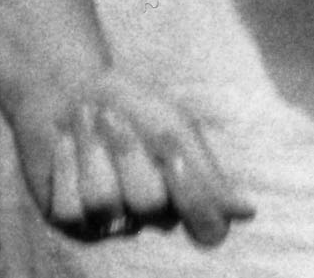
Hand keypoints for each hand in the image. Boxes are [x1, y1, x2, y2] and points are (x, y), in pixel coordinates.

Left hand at [0, 57, 253, 248]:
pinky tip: (66, 143)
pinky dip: (67, 166)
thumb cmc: (130, 105)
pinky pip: (71, 210)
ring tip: (87, 120)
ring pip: (104, 205)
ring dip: (92, 151)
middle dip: (128, 151)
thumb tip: (246, 213)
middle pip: (150, 205)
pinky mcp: (71, 220)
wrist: (70, 84)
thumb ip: (205, 170)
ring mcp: (110, 221)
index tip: (174, 152)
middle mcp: (151, 216)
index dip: (192, 196)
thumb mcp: (174, 126)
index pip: (208, 228)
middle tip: (112, 116)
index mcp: (186, 194)